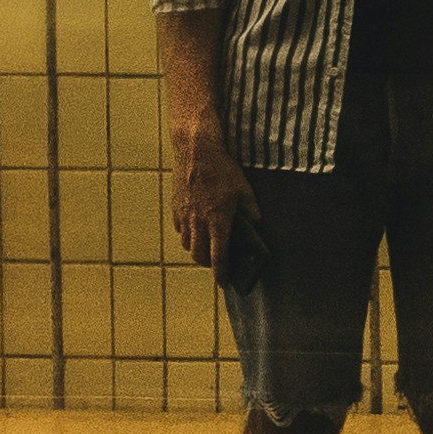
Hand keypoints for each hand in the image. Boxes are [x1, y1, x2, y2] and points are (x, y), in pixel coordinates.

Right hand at [169, 116, 251, 266]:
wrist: (197, 150)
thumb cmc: (224, 169)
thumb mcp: (245, 191)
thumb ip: (251, 212)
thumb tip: (256, 225)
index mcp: (218, 221)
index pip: (218, 256)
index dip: (221, 273)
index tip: (224, 283)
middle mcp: (199, 222)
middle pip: (198, 256)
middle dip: (207, 264)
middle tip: (216, 262)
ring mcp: (185, 215)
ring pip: (187, 244)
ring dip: (196, 250)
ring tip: (206, 245)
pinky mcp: (176, 207)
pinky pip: (180, 229)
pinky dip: (187, 234)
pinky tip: (196, 227)